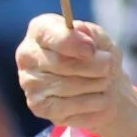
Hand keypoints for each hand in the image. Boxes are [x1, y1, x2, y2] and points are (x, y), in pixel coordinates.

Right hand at [15, 16, 136, 136]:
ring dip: (97, 85)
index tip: (92, 50)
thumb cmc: (99, 58)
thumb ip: (92, 34)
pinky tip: (96, 97)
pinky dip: (93, 103)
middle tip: (109, 68)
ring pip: (69, 86)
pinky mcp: (39, 106)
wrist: (104, 86)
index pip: (49, 33)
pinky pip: (71, 106)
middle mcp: (27, 55)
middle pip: (62, 63)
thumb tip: (81, 31)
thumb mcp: (102, 40)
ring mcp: (30, 82)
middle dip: (95, 67)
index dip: (72, 42)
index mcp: (40, 30)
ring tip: (103, 82)